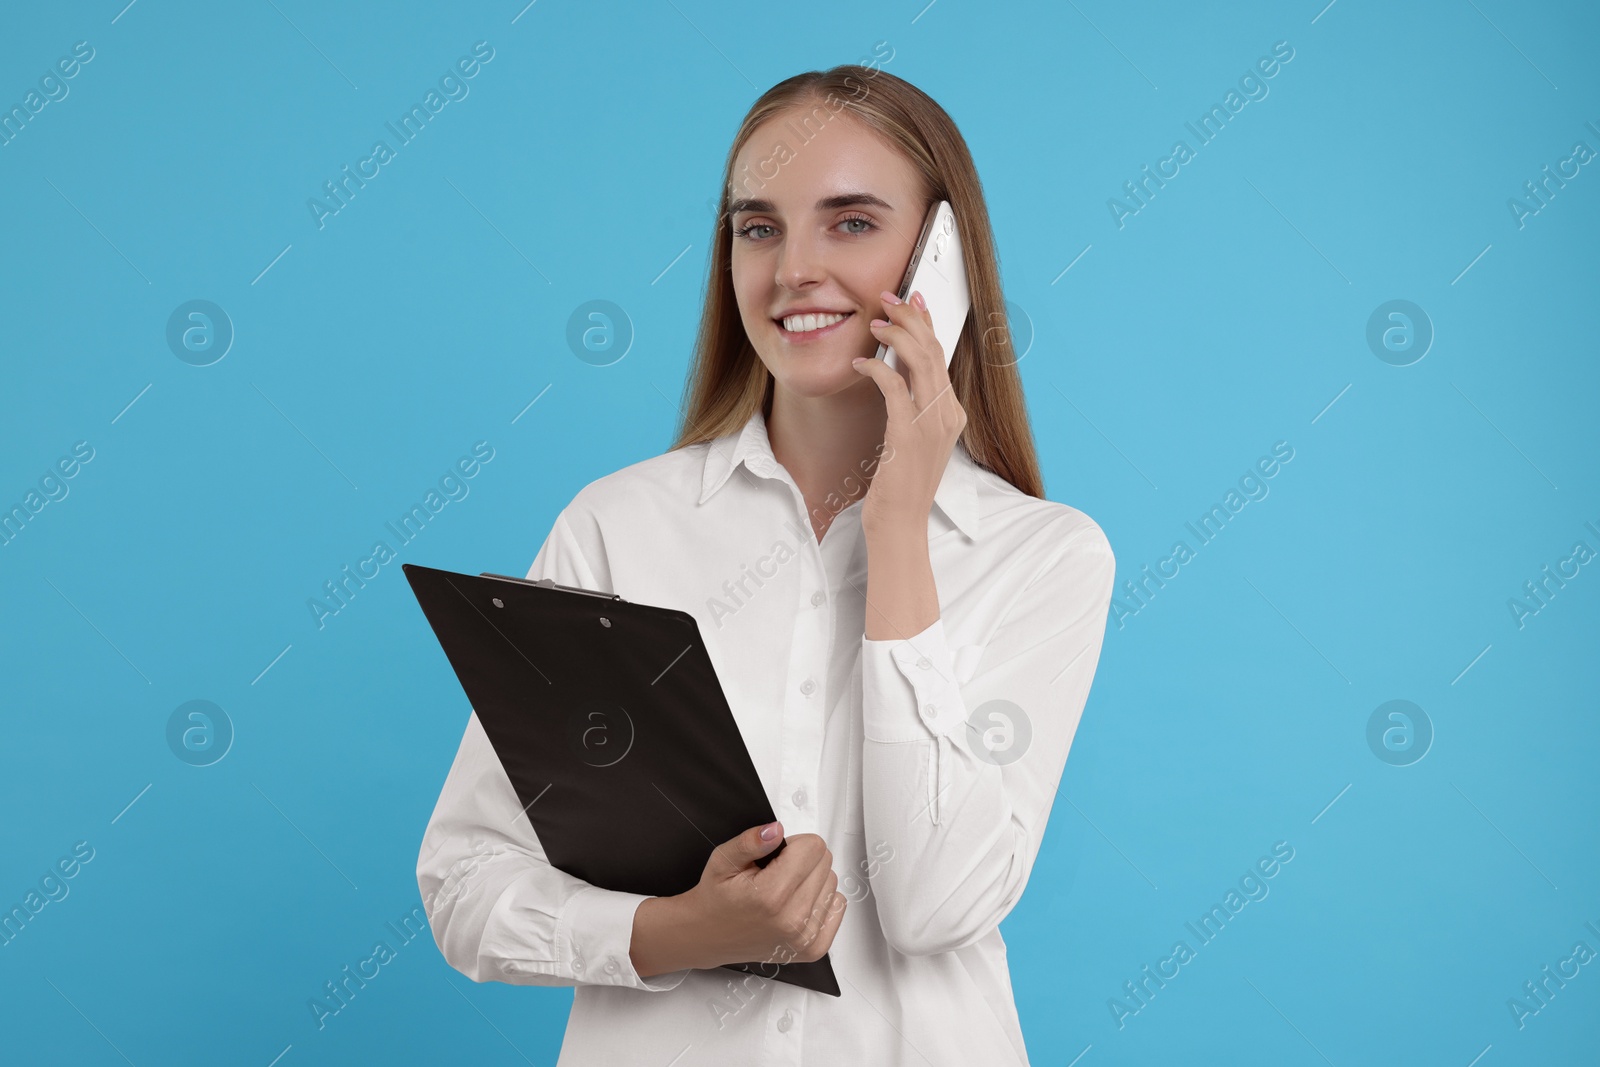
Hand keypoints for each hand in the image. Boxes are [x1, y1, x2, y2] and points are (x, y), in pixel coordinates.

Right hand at [674, 821, 844, 969]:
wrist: (708, 936)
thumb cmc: (717, 899)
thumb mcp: (723, 860)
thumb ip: (750, 841)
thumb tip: (776, 830)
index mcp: (771, 896)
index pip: (814, 847)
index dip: (793, 844)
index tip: (776, 856)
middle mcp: (792, 920)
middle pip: (825, 863)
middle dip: (803, 860)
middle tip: (776, 873)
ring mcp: (804, 938)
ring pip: (832, 883)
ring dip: (811, 880)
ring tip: (783, 890)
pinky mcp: (813, 948)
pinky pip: (837, 907)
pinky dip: (820, 900)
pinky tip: (796, 903)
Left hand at [853, 288, 967, 533]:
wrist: (900, 525)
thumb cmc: (900, 485)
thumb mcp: (912, 440)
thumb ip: (912, 407)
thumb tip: (897, 372)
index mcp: (952, 414)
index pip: (942, 355)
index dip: (927, 322)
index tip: (912, 299)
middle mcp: (948, 414)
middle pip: (934, 349)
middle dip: (911, 316)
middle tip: (888, 297)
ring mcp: (932, 424)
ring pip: (921, 360)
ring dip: (895, 333)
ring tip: (874, 321)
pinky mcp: (909, 434)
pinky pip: (894, 386)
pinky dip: (876, 367)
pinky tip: (860, 362)